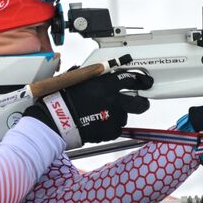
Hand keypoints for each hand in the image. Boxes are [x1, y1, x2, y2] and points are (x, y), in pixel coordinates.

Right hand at [25, 69, 152, 147]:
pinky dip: (109, 127)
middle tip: (139, 102)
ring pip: (124, 117)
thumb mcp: (79, 78)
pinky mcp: (109, 132)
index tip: (145, 82)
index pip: (132, 79)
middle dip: (142, 103)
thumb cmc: (63, 98)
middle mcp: (114, 101)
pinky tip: (97, 123)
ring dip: (117, 115)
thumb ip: (95, 75)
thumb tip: (102, 70)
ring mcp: (113, 118)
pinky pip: (115, 129)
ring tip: (101, 115)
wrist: (57, 120)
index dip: (141, 80)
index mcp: (107, 85)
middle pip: (140, 103)